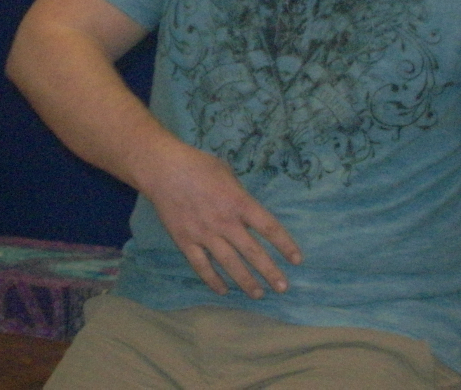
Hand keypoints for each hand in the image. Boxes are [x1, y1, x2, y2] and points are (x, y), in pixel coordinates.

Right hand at [137, 141, 301, 298]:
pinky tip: (223, 290)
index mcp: (239, 202)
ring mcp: (205, 234)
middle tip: (283, 287)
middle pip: (252, 252)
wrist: (163, 170)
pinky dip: (212, 280)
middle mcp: (225, 222)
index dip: (285, 244)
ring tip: (258, 294)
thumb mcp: (227, 173)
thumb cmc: (198, 165)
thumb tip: (248, 210)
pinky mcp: (186, 241)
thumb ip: (240, 195)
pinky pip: (202, 266)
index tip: (296, 260)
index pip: (269, 227)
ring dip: (245, 281)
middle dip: (269, 271)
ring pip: (229, 264)